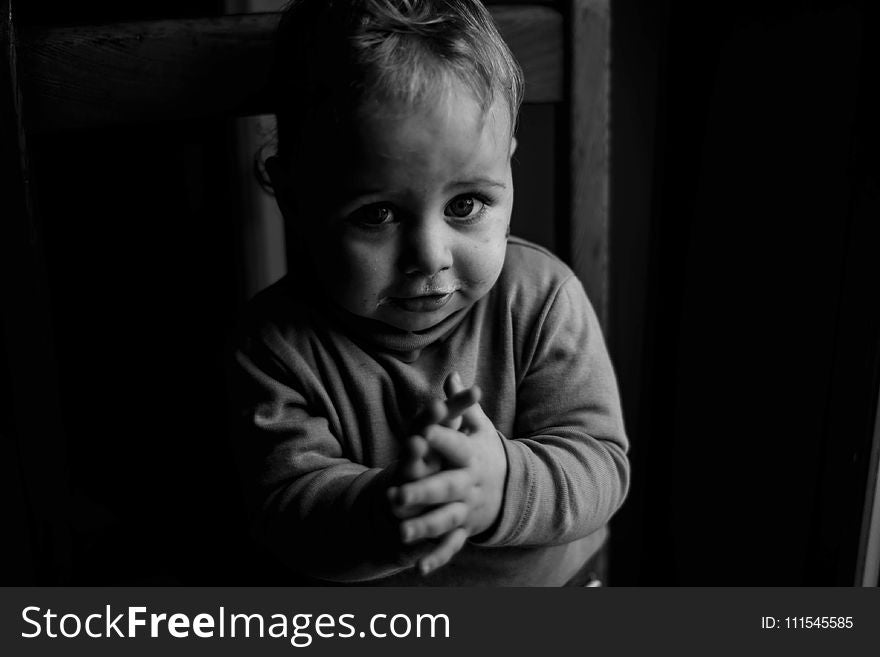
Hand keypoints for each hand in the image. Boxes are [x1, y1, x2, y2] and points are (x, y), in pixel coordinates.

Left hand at [362, 377, 483, 572]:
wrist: (514, 491)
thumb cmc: (486, 453)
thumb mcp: (479, 428)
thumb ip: (462, 405)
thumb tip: (450, 373)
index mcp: (471, 456)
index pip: (455, 446)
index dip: (440, 438)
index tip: (421, 433)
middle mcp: (470, 484)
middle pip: (445, 488)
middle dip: (421, 492)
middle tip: (395, 495)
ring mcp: (468, 509)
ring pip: (445, 520)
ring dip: (423, 528)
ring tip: (399, 532)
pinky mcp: (466, 529)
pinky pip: (451, 545)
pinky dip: (436, 557)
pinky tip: (417, 568)